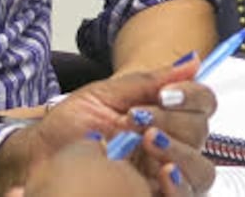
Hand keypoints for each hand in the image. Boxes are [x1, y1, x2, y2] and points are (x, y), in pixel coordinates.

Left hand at [0, 60, 215, 195]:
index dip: (192, 96)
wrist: (41, 156)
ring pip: (201, 169)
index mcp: (164, 114)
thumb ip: (149, 81)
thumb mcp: (107, 95)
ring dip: (178, 150)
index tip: (165, 94)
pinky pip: (185, 195)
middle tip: (137, 117)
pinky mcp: (155, 195)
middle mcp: (172, 143)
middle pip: (201, 131)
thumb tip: (192, 61)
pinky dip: (179, 185)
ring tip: (147, 140)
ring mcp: (165, 173)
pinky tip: (163, 173)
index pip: (203, 103)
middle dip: (172, 120)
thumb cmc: (71, 124)